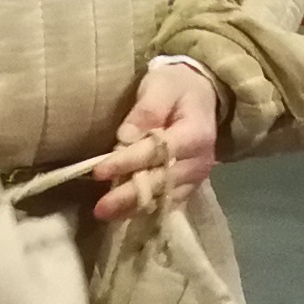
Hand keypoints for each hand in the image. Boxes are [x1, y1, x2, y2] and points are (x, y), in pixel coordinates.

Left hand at [94, 59, 220, 223]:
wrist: (204, 95)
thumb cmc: (178, 87)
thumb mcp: (161, 86)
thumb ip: (146, 110)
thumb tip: (125, 138)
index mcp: (195, 134)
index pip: (158, 152)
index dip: (127, 162)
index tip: (99, 170)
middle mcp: (200, 161)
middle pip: (162, 182)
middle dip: (129, 195)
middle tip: (100, 208)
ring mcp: (197, 177)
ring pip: (165, 197)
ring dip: (135, 208)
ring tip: (107, 214)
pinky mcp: (190, 185)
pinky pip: (170, 203)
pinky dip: (147, 211)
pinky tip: (124, 217)